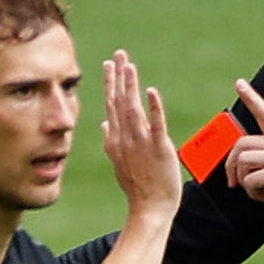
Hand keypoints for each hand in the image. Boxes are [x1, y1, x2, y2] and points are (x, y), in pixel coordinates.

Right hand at [101, 49, 177, 219]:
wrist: (149, 209)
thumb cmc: (137, 188)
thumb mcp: (119, 163)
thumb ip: (111, 140)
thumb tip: (104, 123)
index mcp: (117, 140)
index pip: (112, 106)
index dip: (111, 84)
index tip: (109, 65)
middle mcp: (125, 138)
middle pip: (120, 102)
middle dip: (119, 77)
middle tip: (119, 54)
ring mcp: (140, 143)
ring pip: (133, 109)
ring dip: (130, 86)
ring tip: (129, 65)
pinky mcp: (159, 149)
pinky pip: (156, 125)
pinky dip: (154, 108)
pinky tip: (151, 92)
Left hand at [224, 79, 263, 218]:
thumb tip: (242, 158)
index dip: (251, 97)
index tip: (240, 83)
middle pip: (240, 145)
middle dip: (231, 165)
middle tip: (235, 181)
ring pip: (241, 162)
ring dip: (244, 181)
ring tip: (259, 189)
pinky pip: (248, 180)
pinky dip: (252, 193)